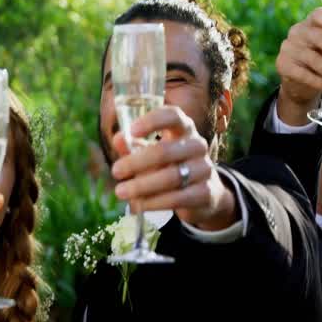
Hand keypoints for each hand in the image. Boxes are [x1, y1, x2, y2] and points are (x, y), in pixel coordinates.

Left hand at [109, 105, 235, 230]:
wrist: (204, 194)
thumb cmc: (170, 166)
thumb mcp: (151, 153)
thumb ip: (134, 146)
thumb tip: (118, 139)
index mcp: (184, 129)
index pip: (172, 116)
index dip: (152, 121)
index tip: (132, 131)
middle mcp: (197, 145)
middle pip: (164, 151)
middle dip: (135, 162)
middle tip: (115, 171)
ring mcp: (204, 169)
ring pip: (170, 177)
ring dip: (141, 186)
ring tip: (120, 191)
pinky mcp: (205, 193)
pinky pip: (176, 198)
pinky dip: (153, 202)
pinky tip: (138, 205)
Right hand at [274, 9, 321, 124]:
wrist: (301, 81)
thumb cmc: (321, 57)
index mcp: (311, 22)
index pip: (319, 15)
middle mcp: (297, 31)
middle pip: (318, 37)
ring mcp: (288, 47)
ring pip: (312, 58)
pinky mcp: (282, 64)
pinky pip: (302, 74)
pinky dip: (319, 82)